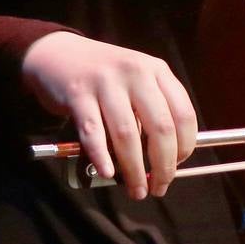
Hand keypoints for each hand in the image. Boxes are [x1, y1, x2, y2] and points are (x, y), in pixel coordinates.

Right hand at [22, 32, 196, 198]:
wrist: (58, 53)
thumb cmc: (105, 76)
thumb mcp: (137, 80)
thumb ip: (154, 109)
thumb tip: (168, 159)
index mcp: (157, 70)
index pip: (184, 113)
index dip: (185, 146)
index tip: (178, 166)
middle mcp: (136, 73)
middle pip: (160, 127)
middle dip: (164, 165)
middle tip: (160, 187)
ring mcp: (106, 82)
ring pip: (127, 134)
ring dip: (134, 169)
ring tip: (136, 190)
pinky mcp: (78, 94)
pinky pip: (93, 132)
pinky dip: (102, 157)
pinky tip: (107, 173)